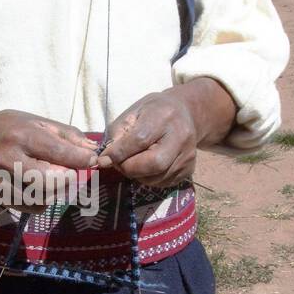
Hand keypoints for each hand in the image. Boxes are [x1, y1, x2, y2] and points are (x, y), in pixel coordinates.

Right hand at [0, 109, 98, 208]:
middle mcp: (7, 158)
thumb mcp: (40, 121)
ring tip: (59, 182)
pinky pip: (28, 207)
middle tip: (73, 173)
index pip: (57, 152)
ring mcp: (0, 179)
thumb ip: (68, 135)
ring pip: (38, 198)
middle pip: (47, 180)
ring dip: (56, 193)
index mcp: (21, 135)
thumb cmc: (13, 127)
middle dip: (67, 179)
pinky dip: (43, 202)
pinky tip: (45, 191)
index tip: (92, 161)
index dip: (80, 159)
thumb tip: (93, 151)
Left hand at [97, 79, 236, 186]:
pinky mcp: (189, 169)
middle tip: (118, 163)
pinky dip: (148, 178)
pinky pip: (163, 182)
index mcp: (164, 116)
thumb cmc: (154, 111)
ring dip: (137, 175)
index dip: (119, 153)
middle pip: (154, 164)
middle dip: (129, 168)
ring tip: (132, 162)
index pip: (140, 140)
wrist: (186, 112)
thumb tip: (107, 159)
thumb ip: (118, 133)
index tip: (104, 159)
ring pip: (156, 178)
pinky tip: (146, 166)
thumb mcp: (133, 112)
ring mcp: (187, 155)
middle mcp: (181, 137)